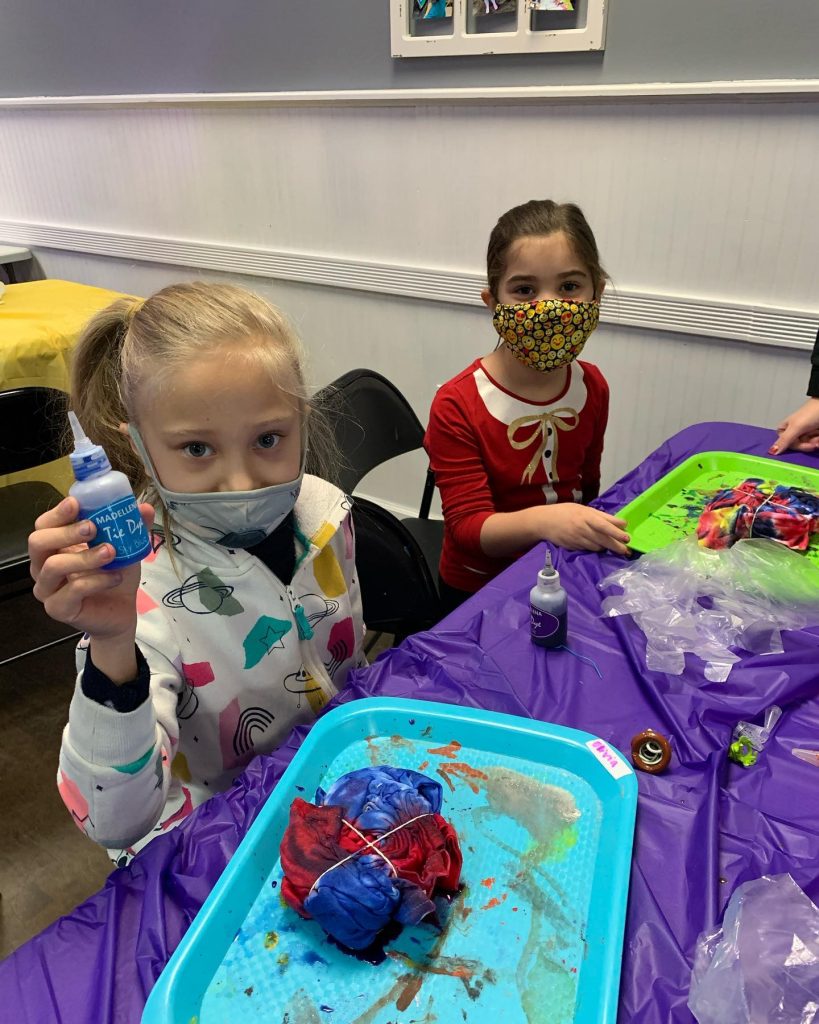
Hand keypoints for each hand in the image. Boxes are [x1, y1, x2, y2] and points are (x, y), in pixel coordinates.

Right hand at [29, 496, 154, 642]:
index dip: (57, 513)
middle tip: (93, 527)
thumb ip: (132, 526)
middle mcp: (44, 566)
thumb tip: (145, 508)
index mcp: (55, 546)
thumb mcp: (125, 547)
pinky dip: (96, 581)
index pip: (44, 524)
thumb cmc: (114, 575)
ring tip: (111, 552)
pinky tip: (115, 577)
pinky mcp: (58, 608)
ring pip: (54, 566)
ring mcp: (47, 589)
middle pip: (38, 542)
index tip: (76, 503)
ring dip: (84, 556)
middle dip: (66, 531)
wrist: (121, 611)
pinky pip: (72, 591)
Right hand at [540, 503, 629, 555]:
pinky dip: (595, 548)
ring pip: (597, 546)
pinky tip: (598, 546)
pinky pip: (588, 549)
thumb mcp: (584, 509)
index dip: (616, 532)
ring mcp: (577, 540)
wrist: (544, 522)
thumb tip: (621, 523)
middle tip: (627, 551)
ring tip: (616, 549)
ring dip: (606, 548)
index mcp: (586, 516)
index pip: (604, 525)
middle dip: (616, 546)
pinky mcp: (573, 547)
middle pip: (603, 539)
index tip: (627, 538)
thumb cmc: (566, 512)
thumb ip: (602, 516)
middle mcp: (582, 529)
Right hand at [770, 398, 818, 454]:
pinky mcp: (812, 435)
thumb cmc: (812, 412)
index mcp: (784, 429)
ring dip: (815, 442)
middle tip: (815, 440)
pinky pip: (814, 443)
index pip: (787, 446)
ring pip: (807, 445)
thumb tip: (771, 452)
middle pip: (798, 447)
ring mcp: (804, 434)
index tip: (805, 444)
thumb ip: (785, 440)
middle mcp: (793, 432)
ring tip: (818, 433)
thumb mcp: (796, 427)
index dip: (797, 446)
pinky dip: (818, 440)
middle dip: (807, 444)